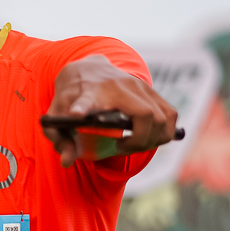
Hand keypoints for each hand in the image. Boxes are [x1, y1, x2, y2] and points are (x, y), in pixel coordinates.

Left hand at [44, 56, 177, 166]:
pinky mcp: (151, 90)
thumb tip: (67, 161)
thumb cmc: (72, 97)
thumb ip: (59, 139)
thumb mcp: (58, 117)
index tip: (76, 113)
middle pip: (146, 115)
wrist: (87, 68)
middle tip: (121, 147)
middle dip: (140, 141)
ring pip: (164, 117)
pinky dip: (165, 131)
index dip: (82, 107)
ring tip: (134, 143)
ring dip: (154, 139)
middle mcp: (119, 86)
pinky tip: (149, 137)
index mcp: (89, 92)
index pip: (85, 99)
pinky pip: (171, 114)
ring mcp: (140, 86)